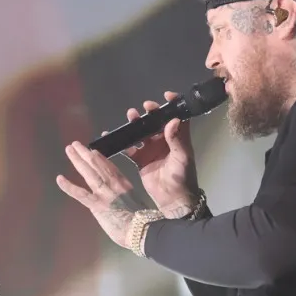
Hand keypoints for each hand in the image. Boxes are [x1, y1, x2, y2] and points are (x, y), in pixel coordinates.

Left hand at [56, 141, 144, 247]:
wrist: (142, 230)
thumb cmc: (141, 221)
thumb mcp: (135, 203)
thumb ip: (124, 199)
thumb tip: (116, 201)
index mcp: (124, 184)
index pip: (110, 167)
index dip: (100, 158)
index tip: (93, 151)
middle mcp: (113, 184)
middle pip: (97, 165)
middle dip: (85, 154)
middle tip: (75, 144)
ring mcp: (104, 193)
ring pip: (89, 173)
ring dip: (78, 160)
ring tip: (69, 149)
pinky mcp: (96, 204)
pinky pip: (80, 194)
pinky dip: (69, 186)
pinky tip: (59, 179)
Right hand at [125, 92, 198, 215]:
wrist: (173, 199)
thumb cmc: (182, 177)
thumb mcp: (182, 157)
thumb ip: (177, 139)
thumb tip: (173, 120)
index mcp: (178, 138)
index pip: (177, 117)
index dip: (173, 105)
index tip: (166, 96)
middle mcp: (164, 141)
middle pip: (156, 122)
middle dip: (150, 113)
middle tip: (145, 108)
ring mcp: (151, 150)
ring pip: (142, 133)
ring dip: (136, 125)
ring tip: (130, 117)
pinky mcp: (141, 160)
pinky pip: (129, 149)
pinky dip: (121, 143)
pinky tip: (112, 136)